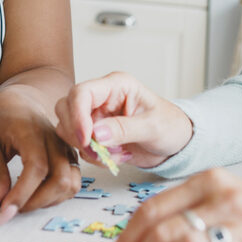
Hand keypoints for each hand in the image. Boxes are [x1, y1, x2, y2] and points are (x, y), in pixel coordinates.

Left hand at [0, 83, 81, 225]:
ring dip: (47, 202)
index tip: (3, 214)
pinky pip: (72, 183)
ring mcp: (67, 148)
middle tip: (8, 210)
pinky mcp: (71, 156)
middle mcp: (56, 140)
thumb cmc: (1, 117)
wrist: (22, 99)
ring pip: (71, 184)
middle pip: (60, 180)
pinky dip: (55, 197)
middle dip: (34, 203)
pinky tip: (35, 195)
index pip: (36, 168)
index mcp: (32, 130)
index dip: (21, 195)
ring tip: (21, 202)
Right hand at [54, 71, 192, 169]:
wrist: (176, 142)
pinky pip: (79, 145)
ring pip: (68, 129)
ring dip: (87, 148)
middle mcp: (101, 97)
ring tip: (116, 154)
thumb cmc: (170, 126)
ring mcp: (95, 115)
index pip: (82, 92)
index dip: (77, 116)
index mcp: (116, 85)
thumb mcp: (153, 127)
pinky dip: (93, 156)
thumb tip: (96, 134)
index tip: (86, 140)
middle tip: (100, 152)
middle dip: (78, 135)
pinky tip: (116, 157)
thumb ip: (125, 129)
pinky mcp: (94, 133)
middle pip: (66, 108)